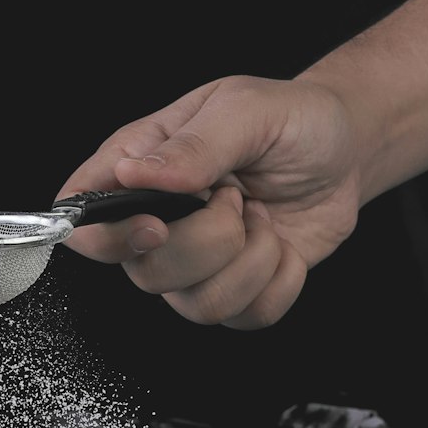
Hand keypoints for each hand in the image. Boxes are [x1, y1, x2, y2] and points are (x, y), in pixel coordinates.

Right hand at [60, 74, 364, 327]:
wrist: (344, 150)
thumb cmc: (289, 120)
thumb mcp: (246, 109)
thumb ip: (194, 144)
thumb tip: (135, 174)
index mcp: (139, 170)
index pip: (83, 222)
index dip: (106, 239)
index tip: (157, 226)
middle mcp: (157, 225)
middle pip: (145, 274)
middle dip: (209, 242)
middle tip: (238, 197)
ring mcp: (194, 265)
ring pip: (198, 305)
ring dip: (250, 261)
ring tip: (263, 218)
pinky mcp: (236, 291)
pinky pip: (246, 318)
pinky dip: (280, 282)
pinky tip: (281, 246)